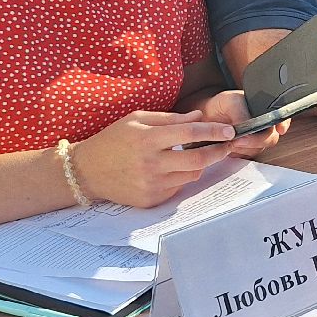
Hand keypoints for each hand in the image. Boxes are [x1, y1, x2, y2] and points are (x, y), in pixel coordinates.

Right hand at [70, 110, 232, 207]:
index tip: (229, 130)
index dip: (213, 131)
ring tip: (192, 155)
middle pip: (198, 160)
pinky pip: (177, 187)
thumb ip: (170, 118)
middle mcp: (151, 163)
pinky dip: (180, 176)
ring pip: (191, 175)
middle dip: (218, 152)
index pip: (189, 133)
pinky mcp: (151, 199)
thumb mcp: (137, 119)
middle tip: (227, 145)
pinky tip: (169, 169)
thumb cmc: (113, 140)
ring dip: (199, 165)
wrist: (87, 171)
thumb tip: (198, 117)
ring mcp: (151, 184)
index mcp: (147, 138)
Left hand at [198, 88, 287, 157]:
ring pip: (258, 149)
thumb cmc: (222, 105)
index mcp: (265, 111)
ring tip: (229, 141)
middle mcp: (264, 127)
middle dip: (256, 140)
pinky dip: (237, 152)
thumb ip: (240, 112)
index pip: (281, 118)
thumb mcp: (230, 102)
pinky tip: (228, 145)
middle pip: (271, 138)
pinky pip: (247, 156)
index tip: (280, 129)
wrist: (208, 117)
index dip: (283, 124)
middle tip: (239, 139)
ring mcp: (256, 141)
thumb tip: (245, 125)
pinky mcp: (246, 151)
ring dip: (244, 147)